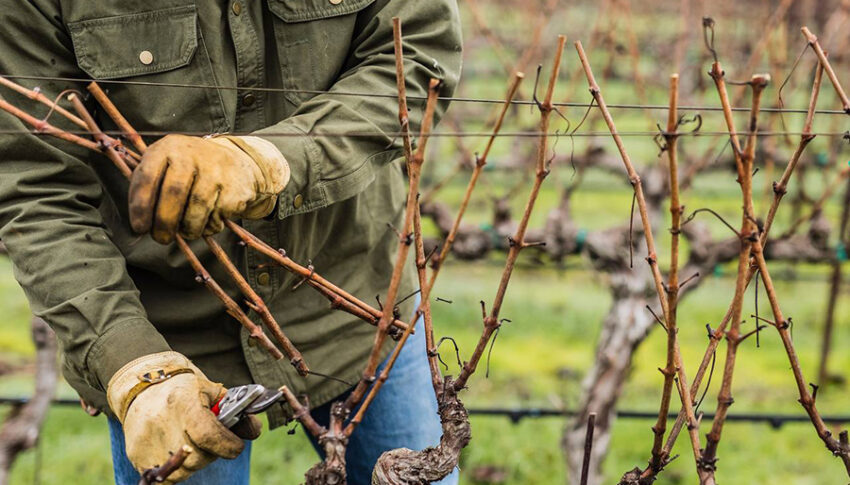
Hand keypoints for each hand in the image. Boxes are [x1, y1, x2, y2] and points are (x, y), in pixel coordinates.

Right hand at [107, 352, 254, 482]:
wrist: (141, 383)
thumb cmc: (183, 387)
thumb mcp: (213, 391)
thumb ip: (237, 411)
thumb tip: (254, 431)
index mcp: (183, 402)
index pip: (209, 436)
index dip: (228, 445)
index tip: (236, 445)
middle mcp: (162, 423)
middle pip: (198, 457)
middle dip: (213, 452)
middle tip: (212, 439)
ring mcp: (147, 442)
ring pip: (183, 471)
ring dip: (196, 462)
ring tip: (193, 442)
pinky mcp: (137, 455)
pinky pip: (165, 476)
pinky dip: (178, 467)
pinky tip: (179, 450)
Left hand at [128, 134, 289, 243]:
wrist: (238, 162)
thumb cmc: (192, 169)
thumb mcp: (168, 163)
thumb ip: (150, 185)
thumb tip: (140, 222)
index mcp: (168, 148)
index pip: (147, 176)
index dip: (140, 206)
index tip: (139, 228)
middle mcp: (192, 155)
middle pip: (173, 194)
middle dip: (164, 223)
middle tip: (161, 238)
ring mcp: (216, 171)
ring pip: (196, 209)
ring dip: (188, 229)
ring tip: (186, 232)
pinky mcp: (234, 189)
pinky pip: (216, 217)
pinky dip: (209, 227)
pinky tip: (208, 220)